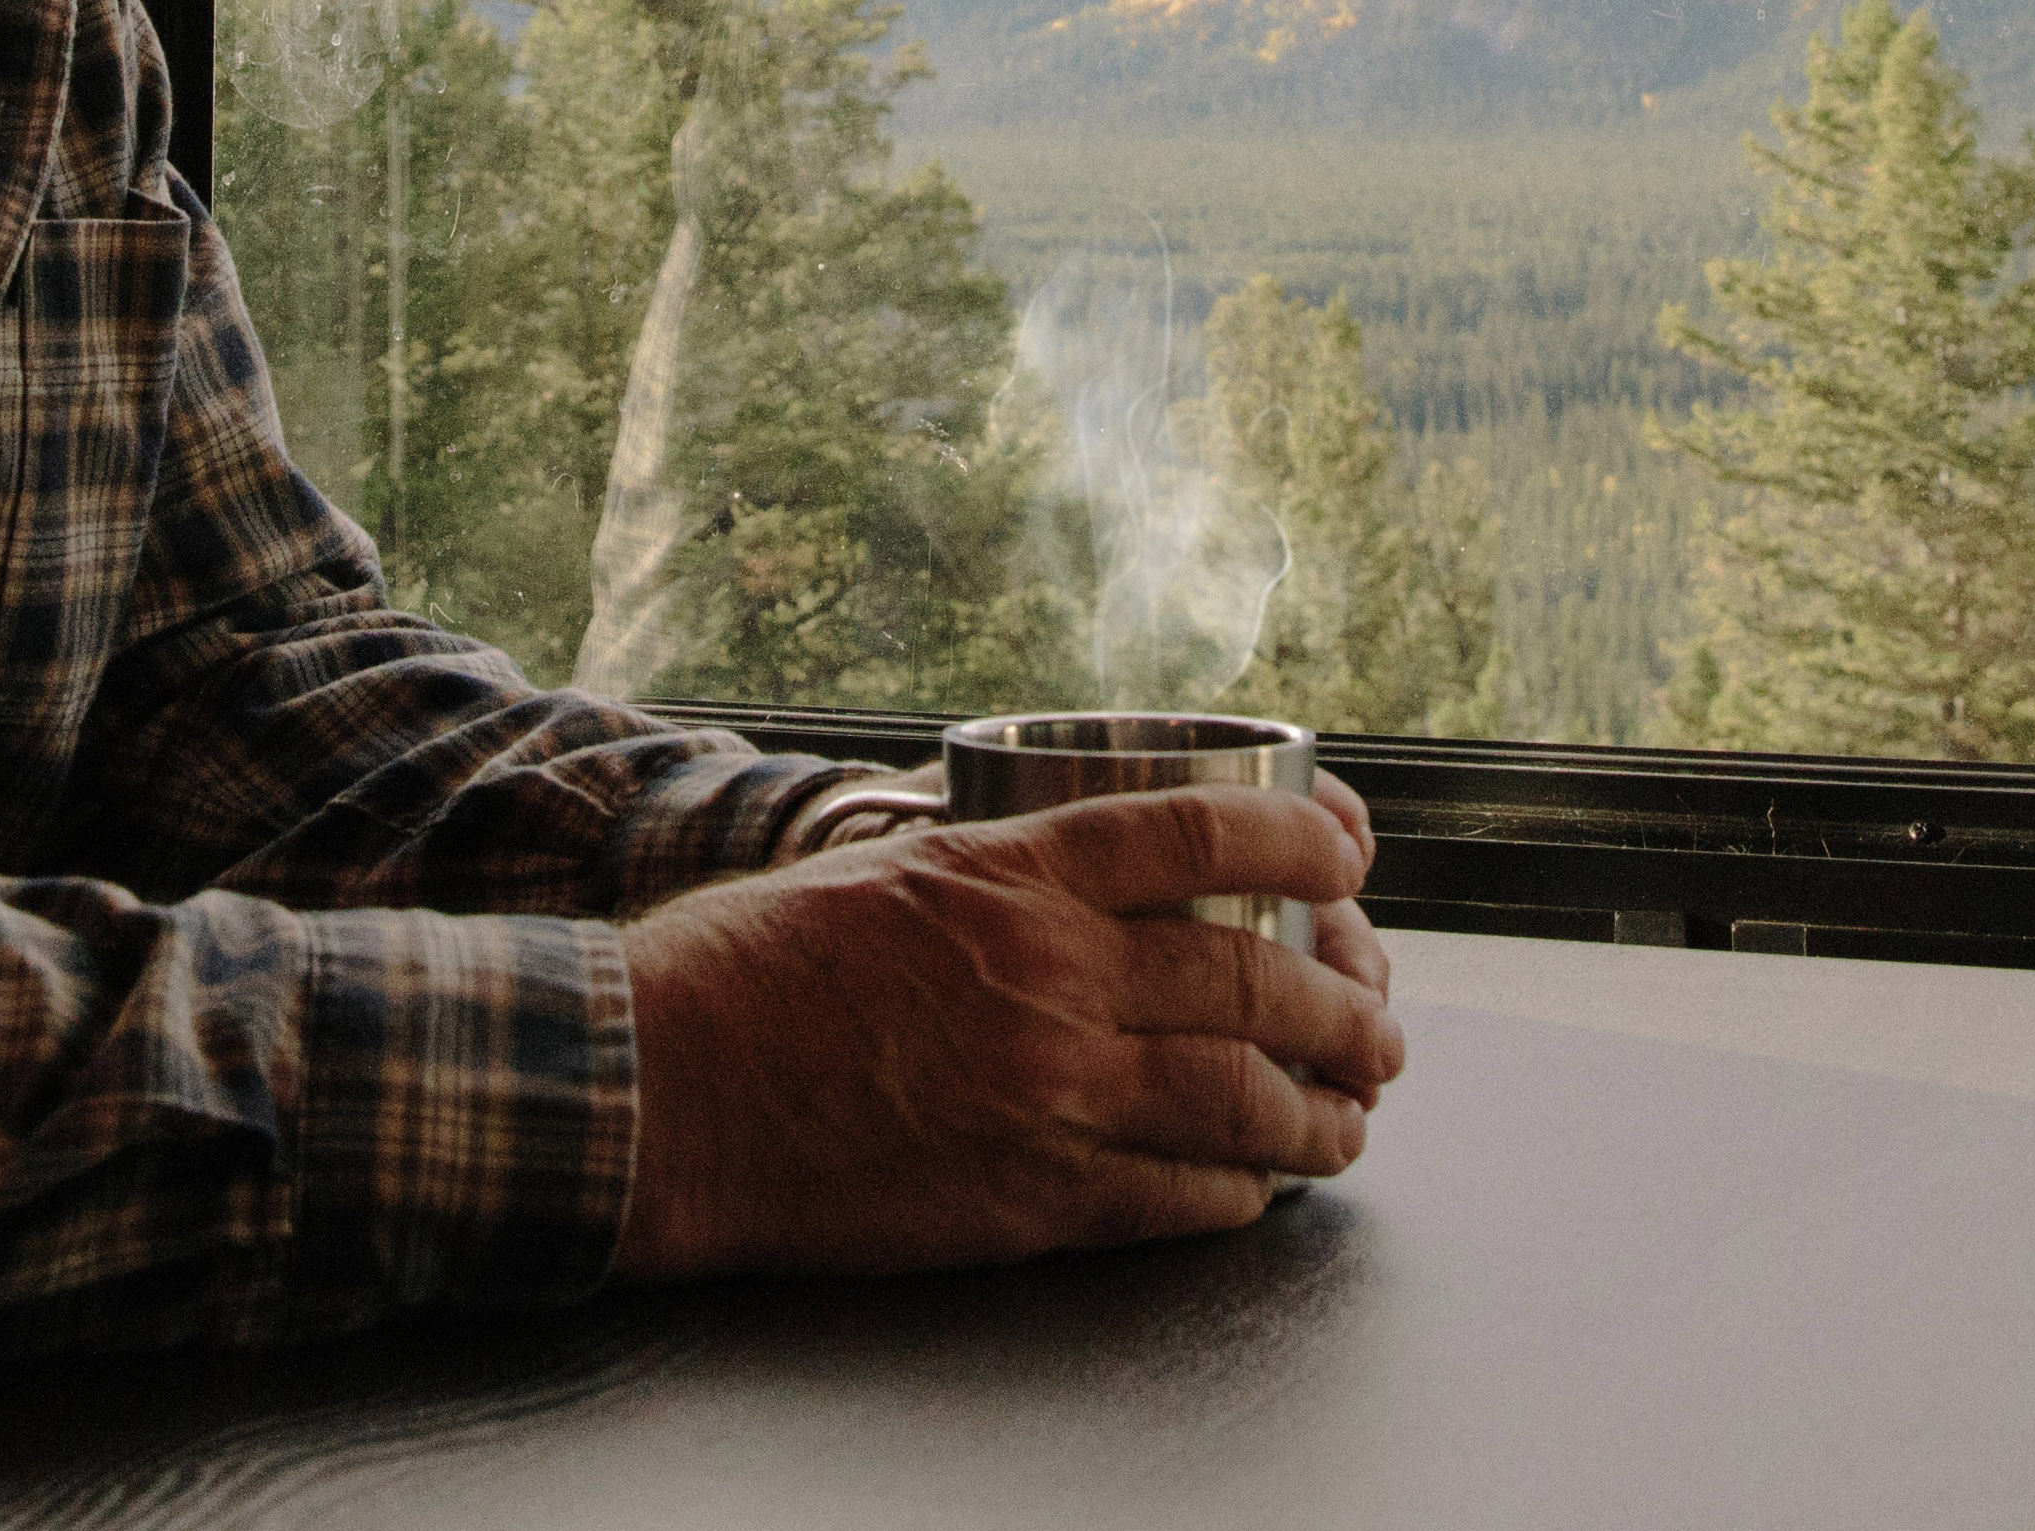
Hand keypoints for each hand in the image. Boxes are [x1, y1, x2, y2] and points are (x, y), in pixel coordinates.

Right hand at [612, 781, 1408, 1275]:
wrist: (655, 1094)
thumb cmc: (741, 973)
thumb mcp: (883, 868)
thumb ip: (991, 870)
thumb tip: (1065, 860)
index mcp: (1014, 874)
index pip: (1206, 835)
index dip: (1305, 845)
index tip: (1351, 862)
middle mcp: (1053, 977)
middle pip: (1257, 979)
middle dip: (1348, 1007)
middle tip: (1379, 1026)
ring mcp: (1049, 1093)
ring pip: (1242, 1099)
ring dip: (1320, 1112)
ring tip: (1348, 1119)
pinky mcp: (1028, 1198)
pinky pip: (1178, 1197)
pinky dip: (1239, 1193)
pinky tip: (1256, 1189)